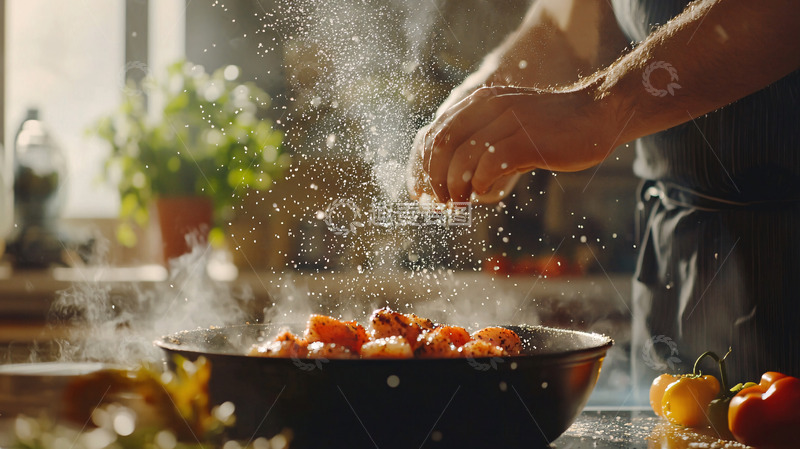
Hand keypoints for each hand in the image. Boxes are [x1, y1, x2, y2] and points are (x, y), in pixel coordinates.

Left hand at [415, 85, 617, 202]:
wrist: (597, 114)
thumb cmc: (552, 127)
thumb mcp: (508, 124)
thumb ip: (481, 141)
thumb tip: (452, 177)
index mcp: (479, 102)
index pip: (435, 133)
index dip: (423, 166)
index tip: (423, 191)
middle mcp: (488, 106)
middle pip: (441, 145)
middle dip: (434, 178)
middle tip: (441, 201)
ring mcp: (507, 121)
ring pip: (461, 157)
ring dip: (454, 186)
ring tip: (460, 202)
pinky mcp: (526, 140)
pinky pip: (489, 165)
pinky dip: (479, 184)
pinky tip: (484, 193)